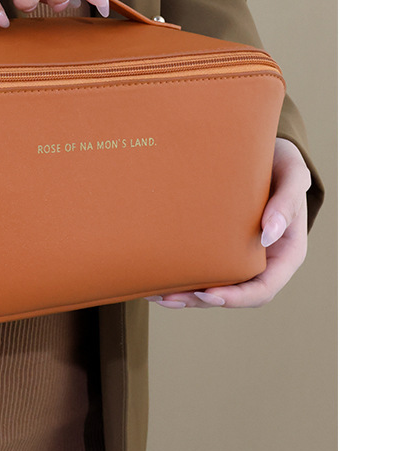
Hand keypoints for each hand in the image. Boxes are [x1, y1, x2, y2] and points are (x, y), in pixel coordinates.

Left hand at [147, 138, 310, 308]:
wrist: (266, 150)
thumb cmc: (284, 163)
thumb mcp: (293, 176)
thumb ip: (286, 203)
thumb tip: (268, 236)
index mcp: (285, 254)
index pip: (262, 289)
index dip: (236, 298)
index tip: (209, 295)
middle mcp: (263, 260)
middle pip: (233, 294)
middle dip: (201, 300)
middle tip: (170, 298)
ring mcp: (241, 253)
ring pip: (214, 284)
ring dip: (186, 293)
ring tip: (156, 294)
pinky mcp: (221, 241)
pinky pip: (204, 263)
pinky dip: (183, 271)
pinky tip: (159, 274)